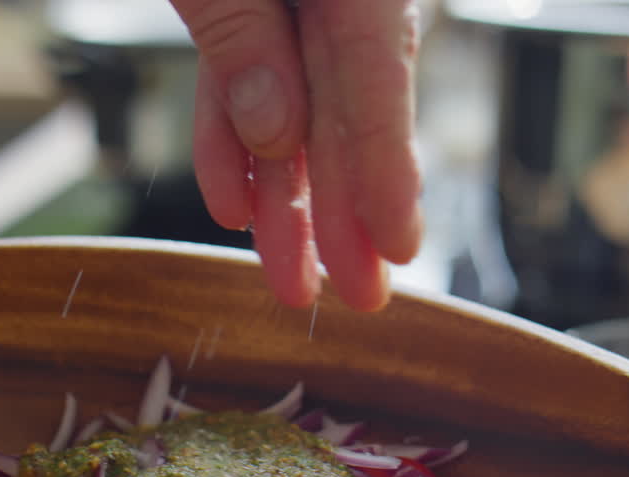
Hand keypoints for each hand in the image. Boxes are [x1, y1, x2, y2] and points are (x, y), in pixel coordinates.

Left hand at [171, 0, 423, 310]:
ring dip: (286, 202)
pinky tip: (234, 209)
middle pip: (342, 113)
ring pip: (290, 114)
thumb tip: (276, 134)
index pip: (375, 78)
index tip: (397, 248)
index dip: (385, 170)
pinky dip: (232, 143)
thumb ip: (245, 35)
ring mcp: (292, 4)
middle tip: (363, 296)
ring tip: (294, 282)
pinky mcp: (250, 9)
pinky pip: (241, 83)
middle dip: (345, 213)